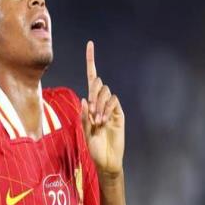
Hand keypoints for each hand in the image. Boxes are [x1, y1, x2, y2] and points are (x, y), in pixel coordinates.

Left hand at [81, 41, 124, 174]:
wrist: (106, 159)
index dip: (91, 61)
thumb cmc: (93, 147)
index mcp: (90, 103)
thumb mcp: (84, 130)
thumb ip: (84, 115)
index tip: (90, 44)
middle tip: (92, 112)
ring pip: (106, 92)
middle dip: (93, 93)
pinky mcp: (119, 113)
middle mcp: (100, 102)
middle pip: (97, 83)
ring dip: (99, 104)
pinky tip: (104, 121)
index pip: (91, 78)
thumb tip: (85, 98)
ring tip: (97, 121)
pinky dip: (107, 108)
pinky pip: (114, 101)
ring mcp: (111, 107)